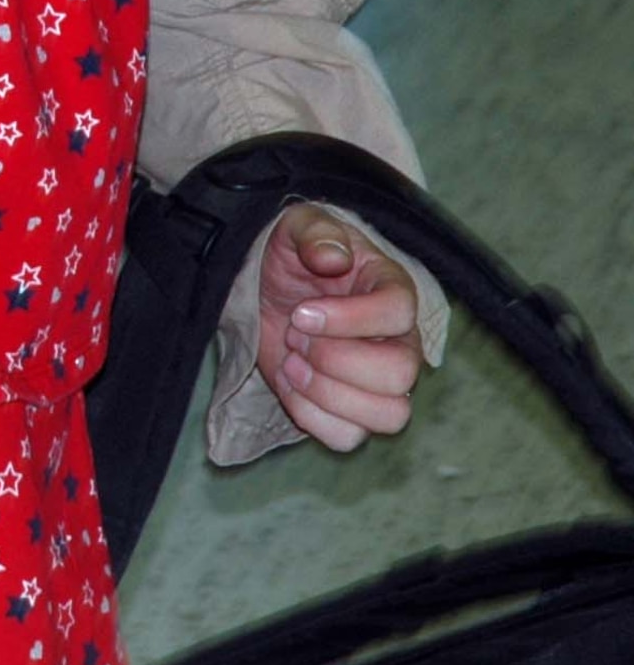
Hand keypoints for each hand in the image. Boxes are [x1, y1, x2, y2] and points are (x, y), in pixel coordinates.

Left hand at [256, 204, 422, 451]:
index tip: (301, 313)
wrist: (264, 287)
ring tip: (292, 360)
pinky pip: (348, 438)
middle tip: (294, 334)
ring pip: (389, 417)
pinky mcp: (349, 412)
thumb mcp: (297, 226)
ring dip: (327, 393)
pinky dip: (311, 416)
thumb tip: (332, 257)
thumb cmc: (292, 254)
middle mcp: (398, 341)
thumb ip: (316, 233)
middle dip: (335, 358)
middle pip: (401, 374)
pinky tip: (290, 381)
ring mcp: (378, 383)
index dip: (349, 319)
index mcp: (392, 290)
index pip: (398, 314)